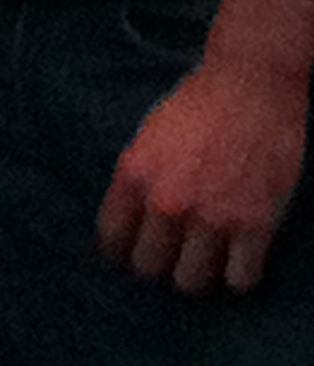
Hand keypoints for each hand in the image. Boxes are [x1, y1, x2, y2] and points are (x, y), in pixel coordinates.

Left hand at [97, 54, 306, 292]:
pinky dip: (239, 276)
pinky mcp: (253, 225)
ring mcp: (211, 216)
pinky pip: (239, 279)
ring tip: (205, 261)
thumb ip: (139, 176)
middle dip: (160, 263)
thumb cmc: (198, 102)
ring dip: (198, 275)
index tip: (131, 253)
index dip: (121, 250)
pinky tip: (238, 261)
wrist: (250, 84)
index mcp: (135, 173)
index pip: (111, 238)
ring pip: (191, 282)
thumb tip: (129, 217)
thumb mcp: (150, 133)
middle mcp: (167, 200)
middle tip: (173, 255)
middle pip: (149, 267)